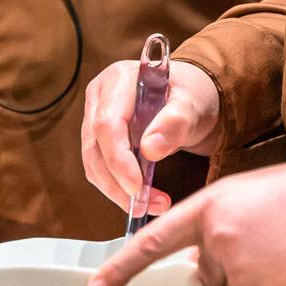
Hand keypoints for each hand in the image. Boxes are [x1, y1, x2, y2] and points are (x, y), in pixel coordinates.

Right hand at [80, 58, 221, 213]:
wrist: (190, 99)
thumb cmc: (192, 96)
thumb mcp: (192, 105)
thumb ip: (174, 123)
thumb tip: (150, 150)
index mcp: (119, 80)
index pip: (108, 123)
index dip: (119, 159)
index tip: (137, 187)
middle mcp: (101, 96)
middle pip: (95, 147)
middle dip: (118, 183)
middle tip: (146, 205)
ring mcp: (95, 117)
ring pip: (93, 162)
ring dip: (117, 191)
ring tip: (152, 205)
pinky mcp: (98, 138)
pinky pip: (99, 168)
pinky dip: (118, 188)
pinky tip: (143, 199)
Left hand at [86, 159, 285, 285]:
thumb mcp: (247, 194)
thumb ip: (218, 222)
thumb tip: (200, 261)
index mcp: (210, 208)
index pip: (154, 242)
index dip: (122, 268)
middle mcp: (218, 242)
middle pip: (208, 275)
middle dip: (230, 266)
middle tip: (265, 240)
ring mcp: (243, 271)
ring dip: (257, 278)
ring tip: (285, 248)